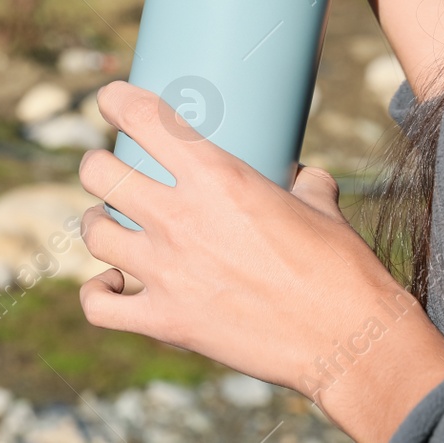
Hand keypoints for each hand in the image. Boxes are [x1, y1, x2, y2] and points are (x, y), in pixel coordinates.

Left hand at [76, 81, 443, 442]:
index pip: (144, 119)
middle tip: (110, 171)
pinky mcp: (165, 322)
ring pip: (93, 232)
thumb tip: (303, 177)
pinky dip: (97, 292)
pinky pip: (98, 304)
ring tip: (109, 223)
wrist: (350, 342)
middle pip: (99, 172)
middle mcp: (182, 218)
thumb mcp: (321, 207)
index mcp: (219, 178)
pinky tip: (110, 283)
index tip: (110, 99)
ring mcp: (167, 271)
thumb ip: (302, 183)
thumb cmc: (342, 270)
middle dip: (99, 166)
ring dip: (96, 223)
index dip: (116, 100)